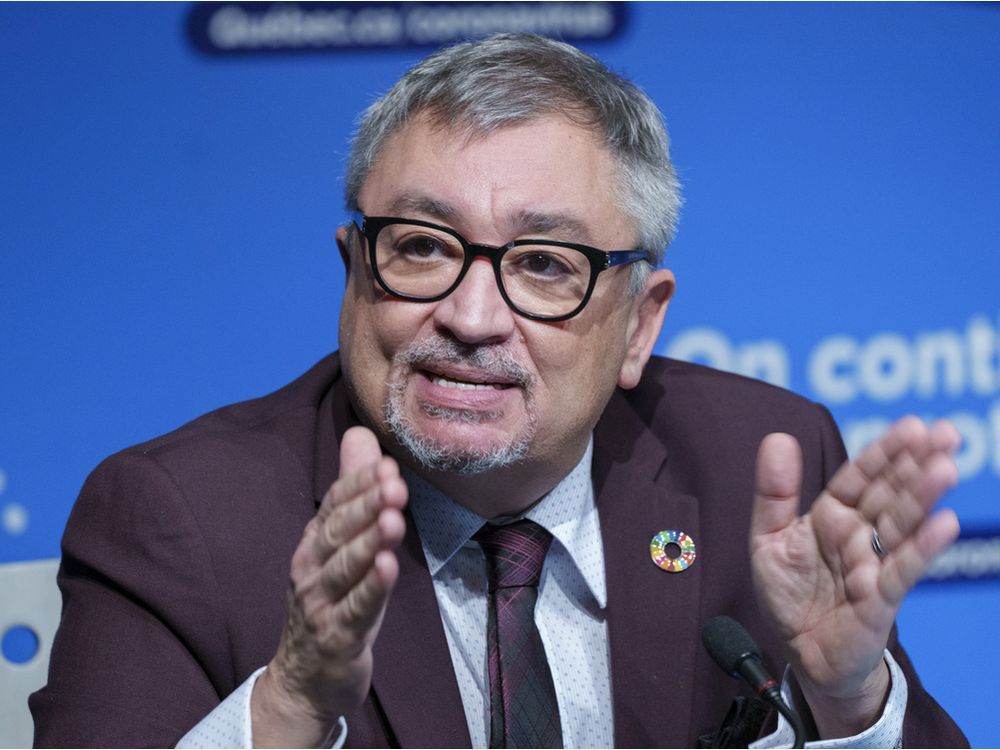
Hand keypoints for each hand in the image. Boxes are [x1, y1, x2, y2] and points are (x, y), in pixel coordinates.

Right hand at [251, 426, 407, 746]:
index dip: (358, 484)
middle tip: (393, 483)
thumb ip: (352, 491)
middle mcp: (311, 569)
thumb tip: (360, 435)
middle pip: (338, 532)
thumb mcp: (341, 546)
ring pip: (346, 568)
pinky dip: (371, 588)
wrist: (305, 681)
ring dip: (368, 542)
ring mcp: (321, 604)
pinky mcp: (337, 637)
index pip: (333, 505)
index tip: (386, 464)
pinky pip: (356, 609)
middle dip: (365, 505)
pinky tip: (387, 568)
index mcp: (314, 545)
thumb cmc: (332, 603)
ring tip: (392, 520)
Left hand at [750, 416, 959, 737]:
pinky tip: (944, 523)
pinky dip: (921, 548)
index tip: (913, 425)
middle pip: (890, 493)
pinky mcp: (880, 599)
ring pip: (901, 524)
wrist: (799, 651)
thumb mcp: (769, 537)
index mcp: (833, 514)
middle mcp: (859, 534)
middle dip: (916, 463)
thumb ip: (774, 491)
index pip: (861, 476)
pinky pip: (901, 570)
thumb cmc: (789, 594)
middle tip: (945, 433)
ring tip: (945, 466)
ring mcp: (873, 564)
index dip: (885, 452)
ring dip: (923, 496)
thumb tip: (777, 438)